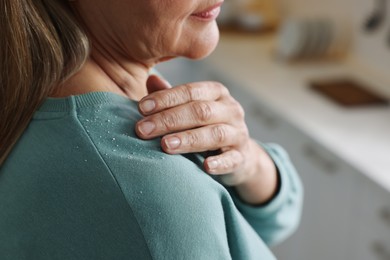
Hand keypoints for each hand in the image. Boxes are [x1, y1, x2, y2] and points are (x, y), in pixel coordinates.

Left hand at [136, 75, 277, 203]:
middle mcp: (230, 110)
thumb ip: (172, 98)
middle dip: (169, 120)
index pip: (190, 91)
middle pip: (200, 111)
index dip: (166, 99)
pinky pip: (232, 159)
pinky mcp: (241, 157)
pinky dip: (219, 163)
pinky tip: (205, 166)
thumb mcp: (190, 109)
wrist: (238, 155)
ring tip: (165, 146)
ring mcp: (238, 134)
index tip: (141, 108)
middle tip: (143, 130)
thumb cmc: (206, 128)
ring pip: (215, 133)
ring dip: (189, 139)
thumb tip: (151, 80)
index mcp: (216, 93)